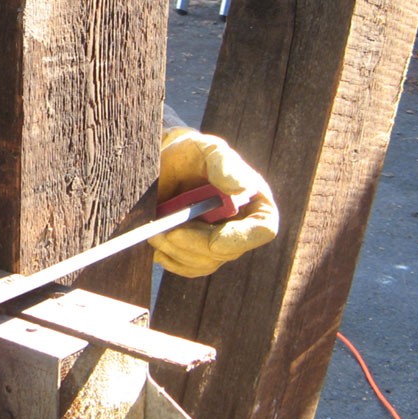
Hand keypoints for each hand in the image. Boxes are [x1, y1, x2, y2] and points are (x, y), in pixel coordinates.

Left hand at [149, 127, 278, 276]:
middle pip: (227, 252)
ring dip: (177, 250)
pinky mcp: (196, 252)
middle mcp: (241, 227)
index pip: (263, 229)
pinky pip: (188, 267)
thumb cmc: (192, 154)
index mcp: (255, 203)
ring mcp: (219, 242)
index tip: (214, 242)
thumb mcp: (207, 151)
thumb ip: (224, 165)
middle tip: (164, 232)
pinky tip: (156, 244)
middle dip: (194, 244)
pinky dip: (171, 258)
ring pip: (204, 262)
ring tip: (154, 232)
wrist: (164, 166)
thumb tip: (242, 188)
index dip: (240, 239)